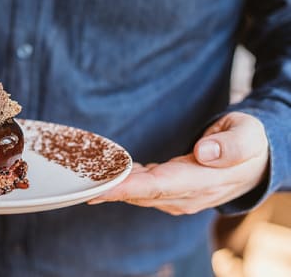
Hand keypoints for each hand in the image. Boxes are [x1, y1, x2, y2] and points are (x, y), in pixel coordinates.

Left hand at [88, 112, 268, 214]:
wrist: (254, 165)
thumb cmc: (249, 144)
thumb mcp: (248, 135)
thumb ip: (230, 144)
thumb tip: (204, 151)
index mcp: (204, 181)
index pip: (159, 187)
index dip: (127, 188)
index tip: (100, 188)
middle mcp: (186, 195)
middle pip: (140, 193)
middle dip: (108, 188)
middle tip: (78, 179)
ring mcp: (177, 197)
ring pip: (138, 193)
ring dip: (111, 186)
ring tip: (84, 174)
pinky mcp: (169, 192)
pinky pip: (141, 188)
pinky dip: (122, 181)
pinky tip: (105, 172)